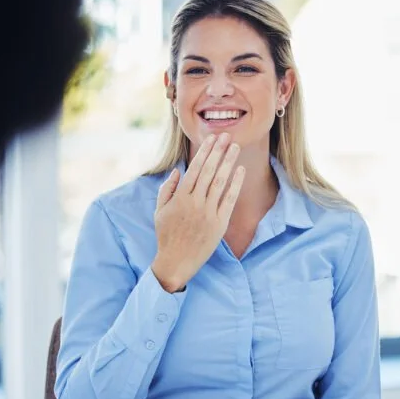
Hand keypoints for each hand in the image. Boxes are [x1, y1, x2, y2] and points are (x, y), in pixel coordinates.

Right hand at [151, 133, 244, 292]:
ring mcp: (208, 213)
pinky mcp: (219, 224)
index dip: (205, 151)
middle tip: (227, 136)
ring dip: (228, 162)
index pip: (195, 168)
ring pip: (220, 182)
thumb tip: (177, 171)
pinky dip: (235, 184)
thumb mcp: (160, 211)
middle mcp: (195, 203)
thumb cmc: (167, 235)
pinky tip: (240, 171)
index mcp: (180, 198)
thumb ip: (167, 190)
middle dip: (219, 151)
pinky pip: (229, 200)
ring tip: (235, 148)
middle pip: (210, 171)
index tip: (212, 138)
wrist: (176, 262)